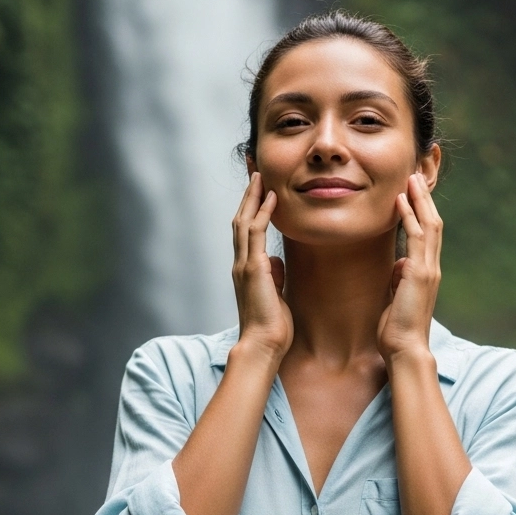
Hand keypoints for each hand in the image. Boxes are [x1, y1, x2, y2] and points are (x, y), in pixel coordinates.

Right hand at [231, 173, 292, 360]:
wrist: (264, 344)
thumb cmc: (271, 325)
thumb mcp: (274, 294)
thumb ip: (272, 276)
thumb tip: (275, 262)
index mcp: (246, 269)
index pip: (245, 230)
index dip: (250, 207)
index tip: (257, 187)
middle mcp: (241, 263)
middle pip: (240, 219)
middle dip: (248, 193)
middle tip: (254, 169)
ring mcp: (245, 265)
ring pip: (244, 221)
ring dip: (252, 196)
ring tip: (260, 175)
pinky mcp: (253, 269)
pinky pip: (255, 234)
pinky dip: (263, 213)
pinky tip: (271, 198)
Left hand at [376, 173, 441, 365]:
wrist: (404, 348)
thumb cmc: (398, 327)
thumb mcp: (398, 296)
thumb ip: (401, 278)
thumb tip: (400, 264)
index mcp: (426, 271)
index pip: (428, 233)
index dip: (422, 210)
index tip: (413, 191)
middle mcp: (431, 267)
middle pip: (433, 222)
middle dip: (424, 198)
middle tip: (416, 174)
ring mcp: (428, 269)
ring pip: (429, 224)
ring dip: (419, 200)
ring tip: (411, 178)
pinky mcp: (419, 274)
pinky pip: (417, 238)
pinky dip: (409, 217)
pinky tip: (401, 200)